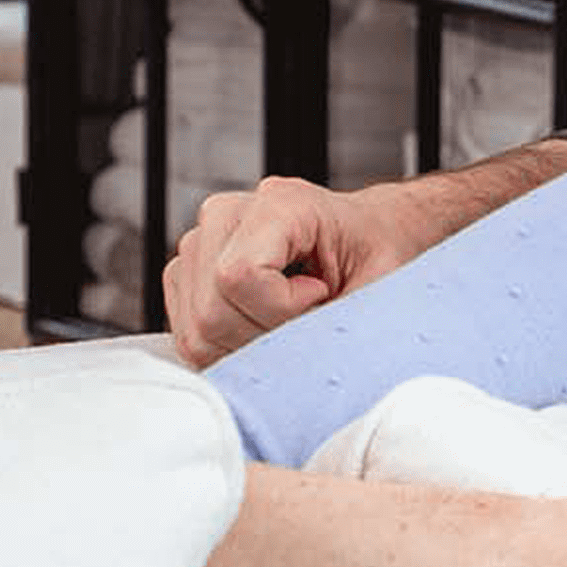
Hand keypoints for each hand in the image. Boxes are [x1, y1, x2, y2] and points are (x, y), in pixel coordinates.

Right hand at [165, 177, 436, 366]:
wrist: (366, 237)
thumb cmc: (375, 254)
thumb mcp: (380, 283)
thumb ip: (338, 319)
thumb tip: (303, 363)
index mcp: (278, 203)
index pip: (238, 275)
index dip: (281, 308)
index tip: (320, 297)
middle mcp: (226, 216)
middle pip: (211, 311)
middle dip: (264, 336)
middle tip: (307, 320)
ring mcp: (199, 244)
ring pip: (196, 331)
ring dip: (246, 347)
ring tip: (286, 321)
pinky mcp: (185, 275)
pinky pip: (188, 336)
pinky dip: (228, 349)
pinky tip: (262, 329)